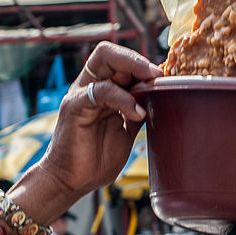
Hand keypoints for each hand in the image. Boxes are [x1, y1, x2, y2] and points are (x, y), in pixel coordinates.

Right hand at [35, 42, 161, 199]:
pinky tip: (138, 112)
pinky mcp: (75, 107)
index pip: (117, 60)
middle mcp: (88, 87)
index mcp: (100, 90)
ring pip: (105, 62)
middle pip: (109, 53)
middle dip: (137, 60)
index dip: (141, 64)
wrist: (72, 181)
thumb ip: (136, 111)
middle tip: (158, 75)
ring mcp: (80, 95)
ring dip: (134, 70)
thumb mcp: (126, 130)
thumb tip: (159, 98)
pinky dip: (124, 98)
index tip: (162, 77)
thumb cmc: (96, 158)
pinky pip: (102, 91)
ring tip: (153, 86)